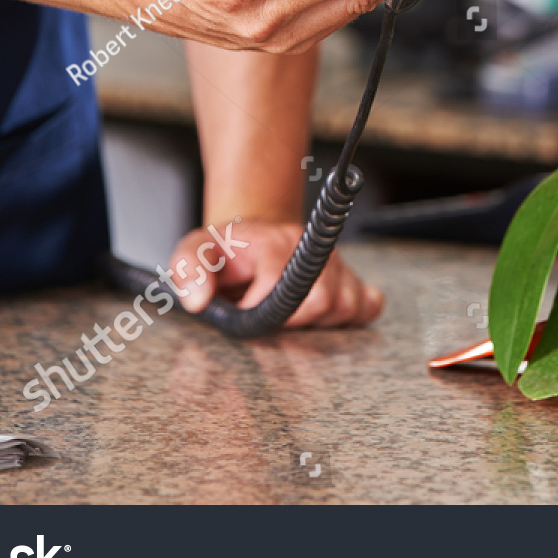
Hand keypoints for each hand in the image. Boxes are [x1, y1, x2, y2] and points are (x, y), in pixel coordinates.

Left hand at [167, 220, 384, 328]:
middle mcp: (311, 249)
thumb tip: (198, 301)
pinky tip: (323, 316)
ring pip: (347, 305)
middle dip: (293, 320)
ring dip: (318, 320)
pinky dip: (352, 315)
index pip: (283, 286)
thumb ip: (188, 272)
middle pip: (323, 299)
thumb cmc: (226, 251)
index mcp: (275, 241)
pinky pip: (369, 305)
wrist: (252, 236)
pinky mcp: (353, 278)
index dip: (263, 309)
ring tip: (291, 313)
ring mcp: (336, 263)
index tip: (247, 310)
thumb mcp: (194, 252)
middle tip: (270, 316)